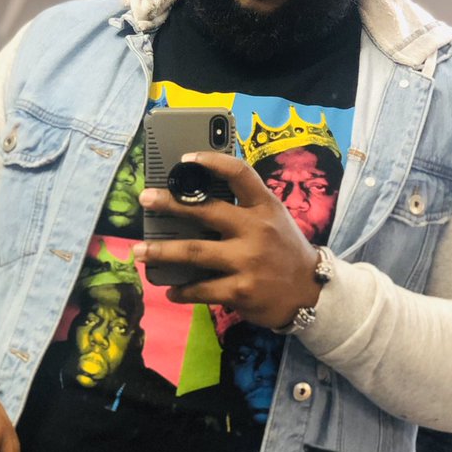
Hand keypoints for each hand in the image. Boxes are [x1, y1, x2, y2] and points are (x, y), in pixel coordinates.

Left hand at [135, 151, 321, 328]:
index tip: (185, 159)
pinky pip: (202, 289)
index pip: (239, 173)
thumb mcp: (273, 219)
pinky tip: (171, 290)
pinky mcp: (242, 291)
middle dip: (170, 204)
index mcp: (265, 206)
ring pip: (194, 253)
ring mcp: (248, 261)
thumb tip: (197, 196)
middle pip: (206, 211)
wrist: (311, 292)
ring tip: (140, 250)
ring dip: (162, 251)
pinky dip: (183, 291)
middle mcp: (257, 230)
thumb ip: (244, 206)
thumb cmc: (283, 249)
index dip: (211, 161)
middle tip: (145, 199)